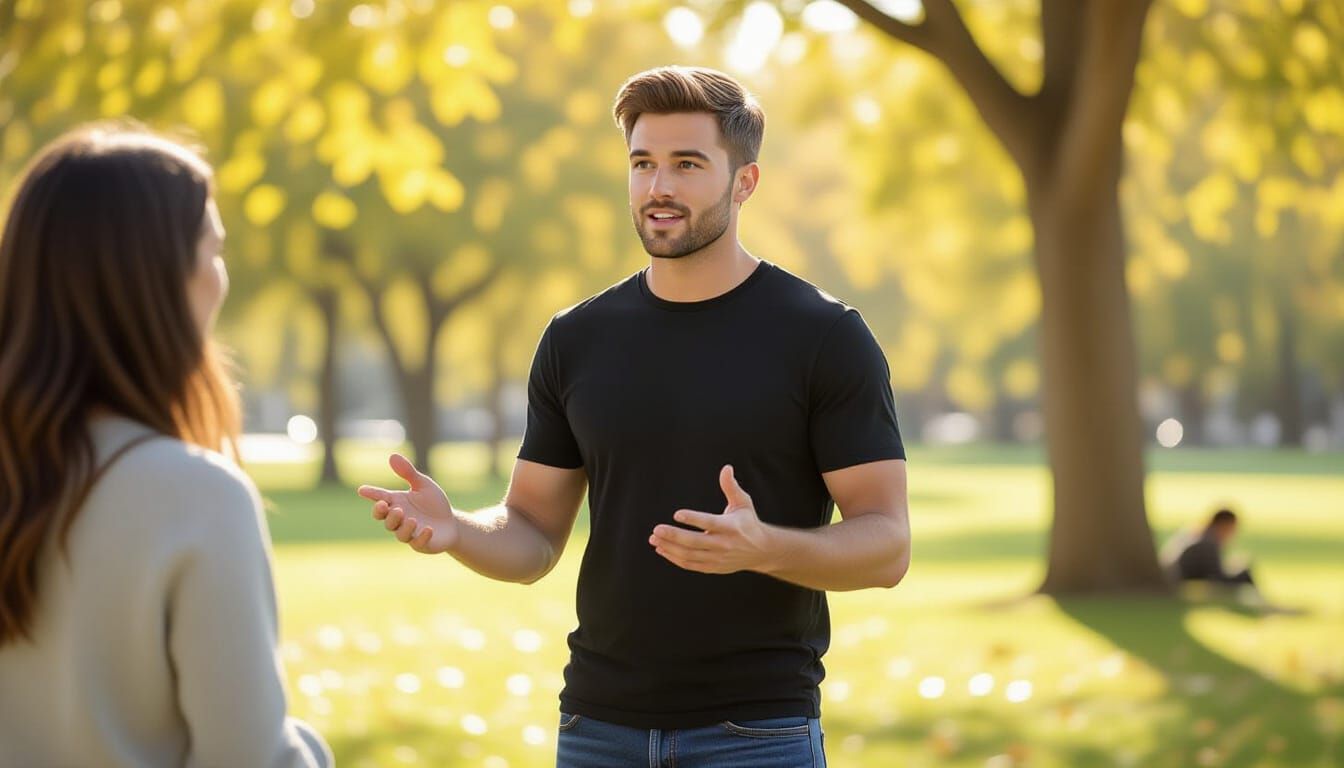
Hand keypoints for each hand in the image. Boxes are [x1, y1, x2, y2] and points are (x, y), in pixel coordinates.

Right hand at [356, 453, 458, 553]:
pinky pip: (417, 543)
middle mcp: (400, 519)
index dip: (372, 494)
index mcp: (397, 503)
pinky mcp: (421, 543)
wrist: (451, 523)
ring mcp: (409, 533)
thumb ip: (408, 472)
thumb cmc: (434, 503)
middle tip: (395, 508)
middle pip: (386, 520)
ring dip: (404, 527)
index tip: (362, 490)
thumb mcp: (423, 484)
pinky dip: (421, 537)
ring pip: (399, 534)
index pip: (381, 498)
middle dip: (387, 515)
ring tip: (412, 519)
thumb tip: (392, 456)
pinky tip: (428, 529)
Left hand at [649, 465, 775, 574]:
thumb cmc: (748, 522)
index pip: (709, 523)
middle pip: (695, 542)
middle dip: (673, 536)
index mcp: (730, 527)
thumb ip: (731, 486)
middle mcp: (724, 544)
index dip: (693, 519)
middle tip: (656, 530)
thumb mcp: (743, 503)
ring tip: (654, 539)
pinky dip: (674, 558)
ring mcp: (717, 558)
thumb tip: (726, 468)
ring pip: (689, 555)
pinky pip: (690, 564)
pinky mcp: (713, 567)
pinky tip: (662, 549)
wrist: (762, 551)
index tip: (676, 514)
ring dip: (670, 548)